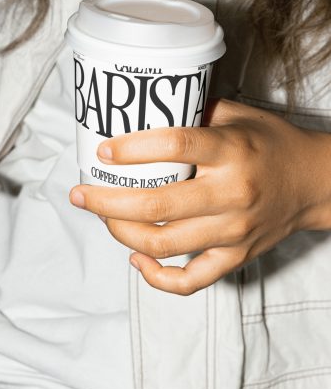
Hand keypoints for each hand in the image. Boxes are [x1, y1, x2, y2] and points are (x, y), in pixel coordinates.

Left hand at [69, 98, 330, 294]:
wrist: (313, 183)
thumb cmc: (270, 143)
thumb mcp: (237, 114)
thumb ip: (194, 111)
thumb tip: (143, 108)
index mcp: (231, 150)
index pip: (175, 146)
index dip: (132, 149)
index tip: (103, 151)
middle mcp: (232, 193)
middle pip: (157, 205)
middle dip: (106, 201)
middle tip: (80, 192)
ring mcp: (233, 231)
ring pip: (163, 243)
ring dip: (121, 232)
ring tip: (101, 216)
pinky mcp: (235, 257)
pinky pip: (190, 279)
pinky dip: (156, 276)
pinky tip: (136, 257)